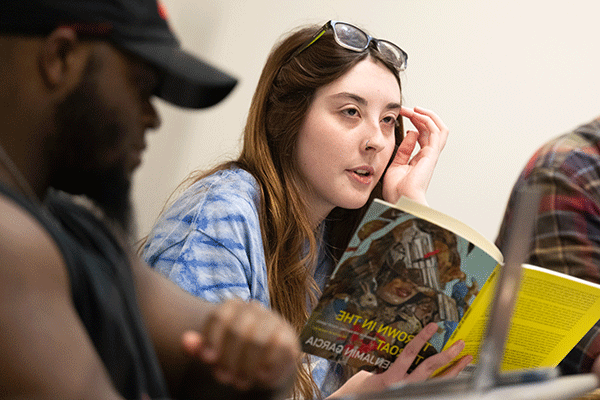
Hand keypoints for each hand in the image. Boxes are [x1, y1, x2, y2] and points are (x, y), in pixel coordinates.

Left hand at [181, 299, 299, 392]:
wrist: (265, 364)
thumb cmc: (234, 356)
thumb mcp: (214, 353)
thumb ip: (199, 348)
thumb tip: (185, 341)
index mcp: (234, 306)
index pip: (220, 316)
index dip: (212, 340)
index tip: (208, 360)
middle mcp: (256, 309)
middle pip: (237, 330)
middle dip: (228, 359)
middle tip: (224, 378)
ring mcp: (274, 321)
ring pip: (258, 341)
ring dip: (246, 367)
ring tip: (239, 382)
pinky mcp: (290, 338)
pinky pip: (279, 350)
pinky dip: (267, 367)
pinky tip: (259, 376)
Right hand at [327, 322, 471, 397]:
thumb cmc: (355, 394)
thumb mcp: (364, 376)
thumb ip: (378, 367)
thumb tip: (385, 358)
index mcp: (391, 377)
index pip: (410, 353)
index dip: (423, 338)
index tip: (433, 326)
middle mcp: (404, 386)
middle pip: (431, 367)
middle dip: (448, 355)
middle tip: (460, 344)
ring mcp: (411, 393)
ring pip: (438, 382)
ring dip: (454, 370)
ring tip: (465, 359)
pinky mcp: (412, 396)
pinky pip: (433, 389)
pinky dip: (445, 383)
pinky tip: (454, 376)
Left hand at [382, 106, 448, 204]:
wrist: (401, 201)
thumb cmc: (397, 191)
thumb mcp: (395, 165)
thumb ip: (403, 150)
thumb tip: (410, 134)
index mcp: (419, 160)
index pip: (421, 136)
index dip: (413, 124)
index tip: (400, 116)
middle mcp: (428, 156)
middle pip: (430, 130)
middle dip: (419, 116)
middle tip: (405, 109)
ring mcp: (431, 155)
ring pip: (438, 128)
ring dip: (426, 115)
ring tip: (414, 109)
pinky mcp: (432, 154)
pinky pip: (436, 131)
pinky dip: (428, 120)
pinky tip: (417, 114)